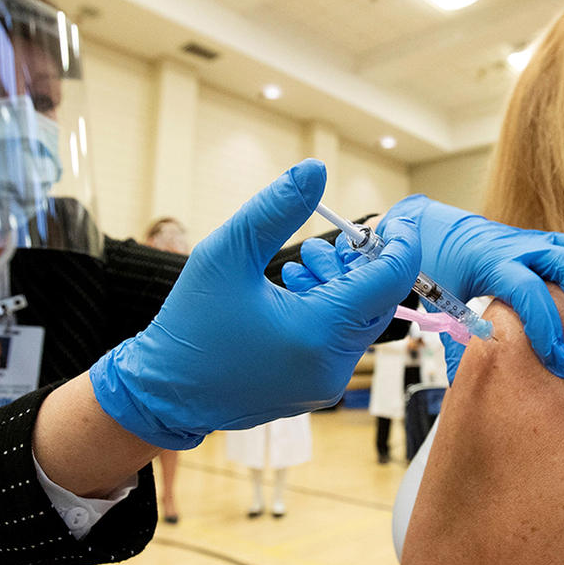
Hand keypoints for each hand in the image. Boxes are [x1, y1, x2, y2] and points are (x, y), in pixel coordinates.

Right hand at [90, 159, 420, 449]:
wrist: (163, 394)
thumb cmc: (191, 324)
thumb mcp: (227, 254)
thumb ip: (275, 208)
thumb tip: (315, 170)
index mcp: (317, 332)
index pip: (389, 281)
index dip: (400, 244)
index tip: (396, 219)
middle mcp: (331, 365)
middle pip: (378, 302)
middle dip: (360, 264)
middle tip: (326, 242)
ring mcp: (325, 384)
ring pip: (359, 322)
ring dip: (340, 287)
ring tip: (298, 266)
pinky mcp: (314, 390)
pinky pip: (339, 343)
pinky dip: (328, 312)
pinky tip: (292, 292)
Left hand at [378, 196, 563, 378]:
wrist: (431, 231)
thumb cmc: (437, 276)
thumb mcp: (438, 311)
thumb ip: (457, 345)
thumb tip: (474, 386)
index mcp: (487, 265)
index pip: (525, 292)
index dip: (547, 328)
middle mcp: (516, 247)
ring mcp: (534, 239)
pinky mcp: (546, 238)